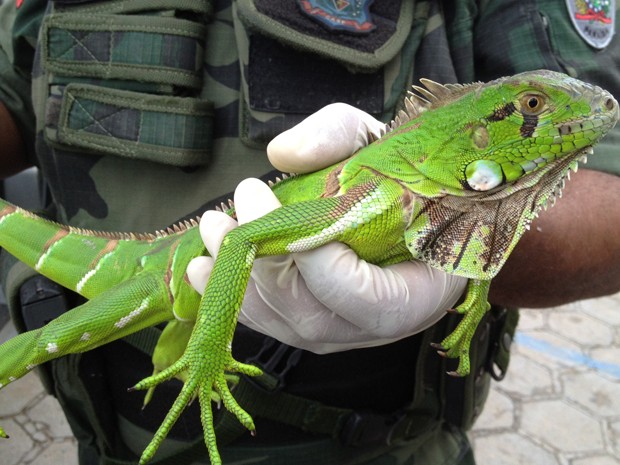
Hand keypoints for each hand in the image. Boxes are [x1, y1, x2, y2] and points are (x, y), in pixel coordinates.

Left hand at [187, 104, 466, 352]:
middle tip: (218, 218)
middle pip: (310, 312)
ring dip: (237, 281)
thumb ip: (339, 135)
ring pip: (283, 322)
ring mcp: (343, 333)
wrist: (418, 214)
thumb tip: (281, 155)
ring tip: (210, 233)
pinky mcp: (315, 331)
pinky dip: (236, 298)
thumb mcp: (380, 141)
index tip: (258, 193)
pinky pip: (273, 325)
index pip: (360, 292)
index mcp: (416, 290)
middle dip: (256, 264)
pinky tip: (205, 272)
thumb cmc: (406, 182)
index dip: (307, 250)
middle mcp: (378, 325)